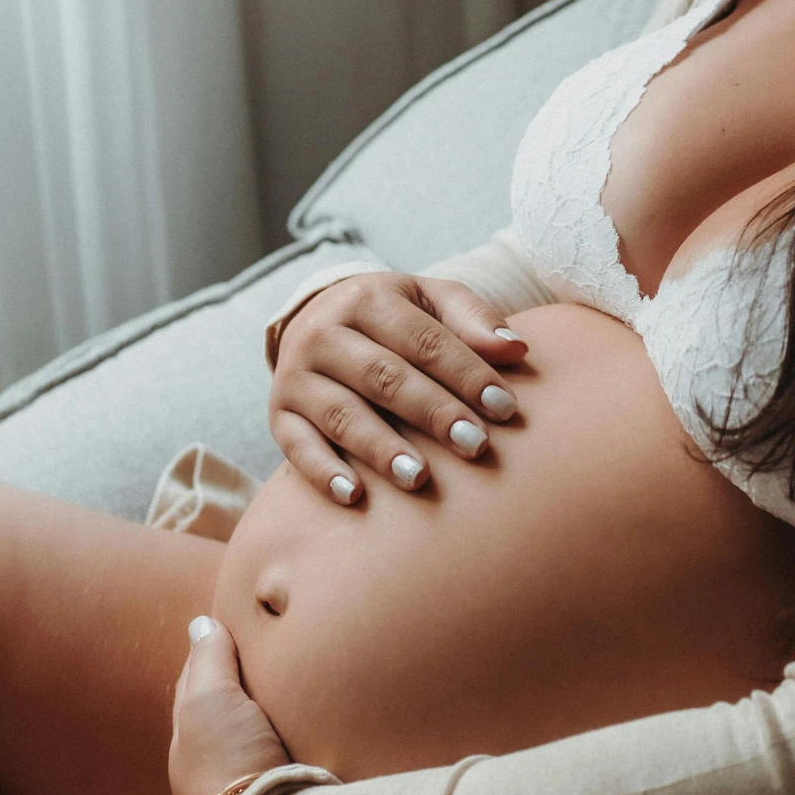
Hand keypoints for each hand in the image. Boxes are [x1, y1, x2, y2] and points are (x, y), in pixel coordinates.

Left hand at [170, 616, 290, 794]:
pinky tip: (305, 724)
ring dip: (263, 710)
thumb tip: (199, 624)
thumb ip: (207, 661)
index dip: (213, 650)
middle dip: (236, 680)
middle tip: (263, 645)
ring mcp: (242, 783)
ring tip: (290, 680)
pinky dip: (285, 732)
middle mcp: (210, 761)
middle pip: (223, 707)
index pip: (197, 680)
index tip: (234, 623)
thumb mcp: (209, 701)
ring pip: (250, 732)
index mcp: (188, 736)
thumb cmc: (228, 764)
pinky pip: (279, 751)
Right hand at [269, 274, 528, 503]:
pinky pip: (297, 447)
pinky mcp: (278, 416)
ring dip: (381, 448)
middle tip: (475, 446)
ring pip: (342, 414)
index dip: (466, 374)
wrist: (316, 321)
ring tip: (419, 478)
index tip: (505, 409)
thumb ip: (473, 320)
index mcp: (367, 299)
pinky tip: (354, 496)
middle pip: (384, 377)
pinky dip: (323, 472)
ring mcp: (296, 376)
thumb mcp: (430, 301)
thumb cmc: (394, 319)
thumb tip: (516, 348)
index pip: (424, 340)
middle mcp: (324, 334)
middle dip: (433, 412)